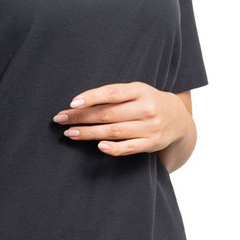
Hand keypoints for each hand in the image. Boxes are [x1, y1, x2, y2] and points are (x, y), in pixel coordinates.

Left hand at [51, 81, 190, 157]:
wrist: (178, 118)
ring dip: (89, 133)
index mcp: (140, 90)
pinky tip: (99, 146)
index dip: (91, 97)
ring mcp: (150, 127)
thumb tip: (80, 103)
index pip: (112, 93)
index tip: (72, 103)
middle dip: (81, 117)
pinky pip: (129, 147)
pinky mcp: (151, 143)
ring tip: (70, 133)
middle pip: (108, 114)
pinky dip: (114, 148)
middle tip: (61, 119)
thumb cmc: (147, 101)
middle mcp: (146, 108)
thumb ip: (114, 95)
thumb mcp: (136, 91)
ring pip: (114, 131)